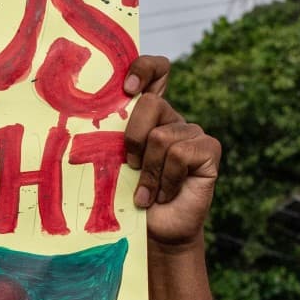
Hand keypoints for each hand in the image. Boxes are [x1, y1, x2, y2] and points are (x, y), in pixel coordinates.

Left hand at [122, 55, 221, 250]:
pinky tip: (166, 193)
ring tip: (149, 192)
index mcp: (148, 115)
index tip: (127, 88)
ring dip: (149, 173)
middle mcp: (172, 118)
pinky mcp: (209, 150)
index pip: (155, 71)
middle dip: (133, 139)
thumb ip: (112, 138)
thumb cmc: (130, 197)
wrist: (155, 231)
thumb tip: (89, 119)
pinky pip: (180, 154)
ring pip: (161, 137)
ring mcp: (193, 132)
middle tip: (131, 167)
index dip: (144, 68)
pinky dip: (167, 180)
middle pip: (150, 103)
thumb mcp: (114, 163)